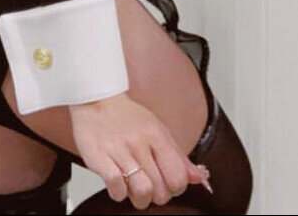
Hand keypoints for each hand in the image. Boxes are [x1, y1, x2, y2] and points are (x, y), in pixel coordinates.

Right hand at [68, 92, 211, 208]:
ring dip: (139, 198)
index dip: (175, 188)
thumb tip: (200, 178)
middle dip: (156, 196)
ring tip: (133, 188)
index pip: (178, 176)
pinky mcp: (98, 157)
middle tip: (149, 187)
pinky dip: (119, 193)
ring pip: (141, 191)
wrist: (97, 100)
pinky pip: (116, 187)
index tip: (167, 184)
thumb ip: (179, 157)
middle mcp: (139, 142)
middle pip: (160, 190)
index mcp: (157, 135)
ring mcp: (118, 150)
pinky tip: (118, 183)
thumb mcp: (158, 131)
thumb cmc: (128, 118)